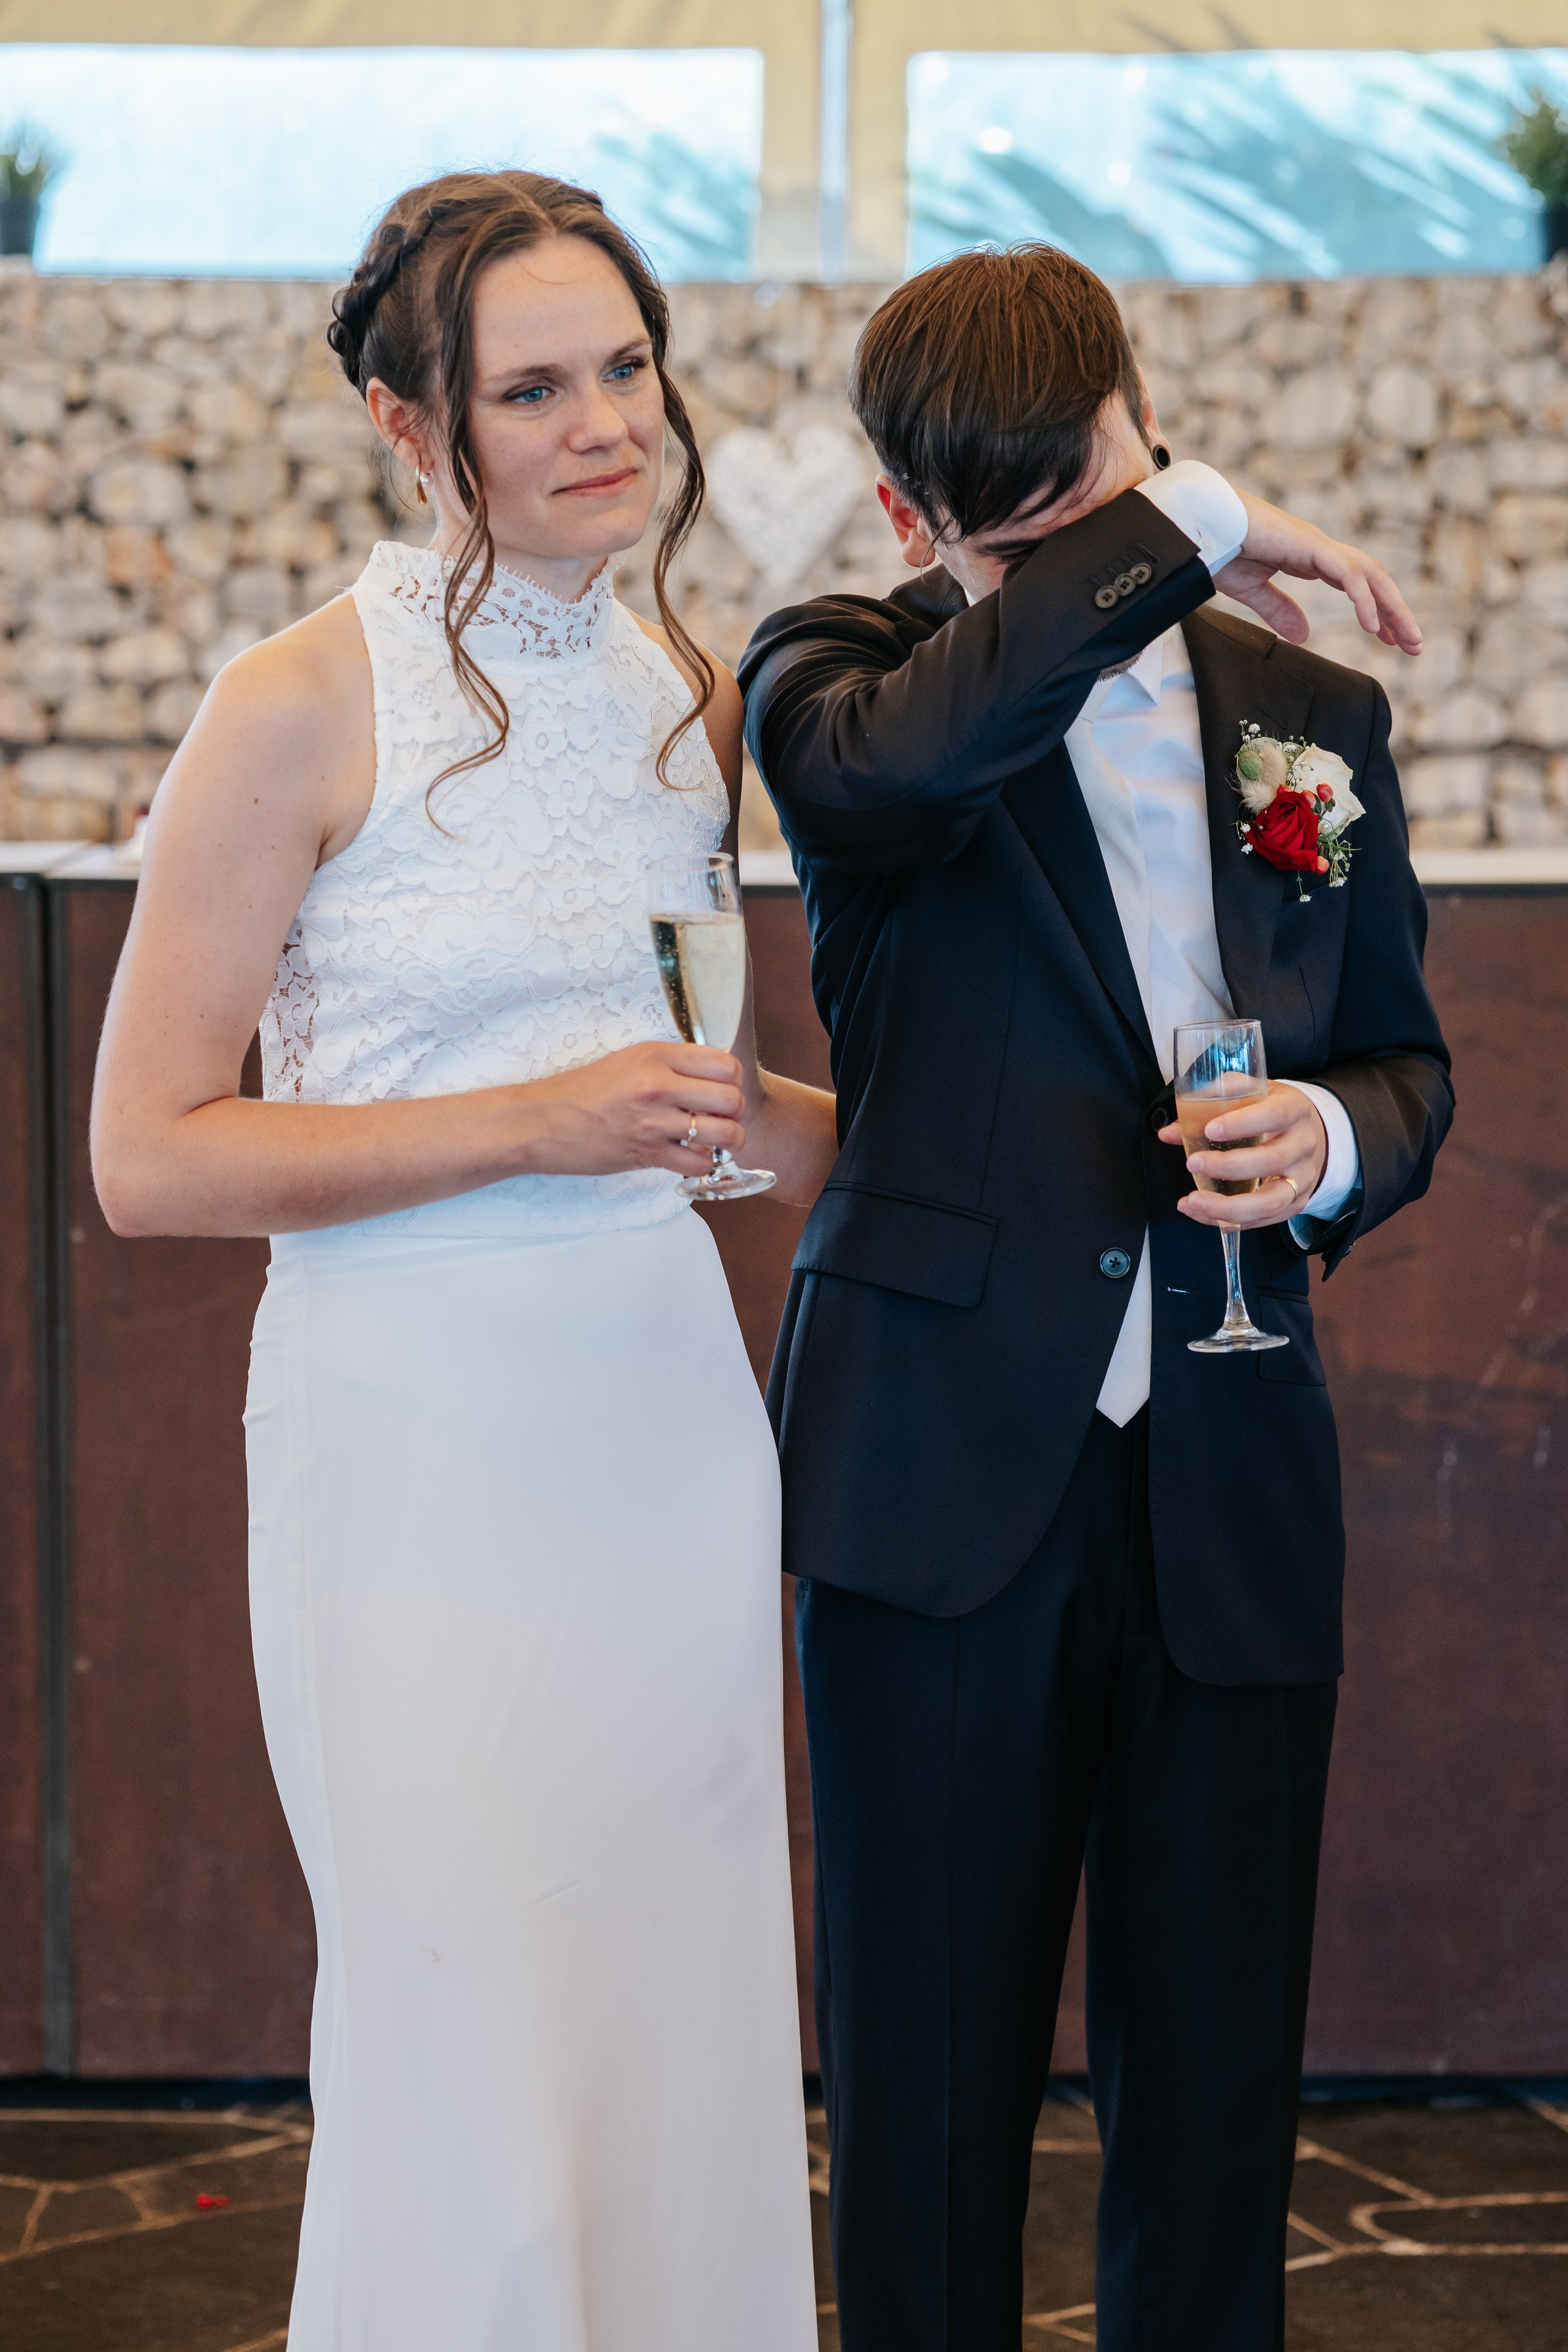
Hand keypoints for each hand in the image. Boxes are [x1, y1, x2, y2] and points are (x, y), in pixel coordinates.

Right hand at [518, 1041, 745, 1176]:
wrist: (538, 1122)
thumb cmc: (580, 1092)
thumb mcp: (626, 1061)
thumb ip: (668, 1065)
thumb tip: (708, 1077)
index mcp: (655, 1055)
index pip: (724, 1062)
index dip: (731, 1079)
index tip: (720, 1088)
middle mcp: (657, 1084)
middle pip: (732, 1098)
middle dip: (735, 1113)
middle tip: (721, 1118)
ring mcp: (652, 1121)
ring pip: (724, 1133)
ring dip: (728, 1141)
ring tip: (714, 1141)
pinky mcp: (645, 1153)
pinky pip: (698, 1163)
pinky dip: (702, 1164)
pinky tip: (689, 1157)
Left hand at [1157, 1082, 1326, 1229]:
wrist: (1313, 1133)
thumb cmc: (1271, 1112)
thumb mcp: (1250, 1095)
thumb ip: (1210, 1105)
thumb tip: (1169, 1132)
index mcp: (1295, 1110)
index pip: (1274, 1115)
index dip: (1242, 1124)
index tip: (1210, 1130)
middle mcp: (1304, 1145)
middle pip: (1272, 1160)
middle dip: (1228, 1166)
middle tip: (1192, 1164)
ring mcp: (1302, 1179)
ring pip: (1270, 1201)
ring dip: (1227, 1206)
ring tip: (1193, 1201)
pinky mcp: (1295, 1204)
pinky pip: (1262, 1220)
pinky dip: (1228, 1221)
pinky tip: (1201, 1213)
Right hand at [1215, 495, 1421, 654]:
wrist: (1199, 527)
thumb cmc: (1219, 550)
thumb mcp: (1253, 590)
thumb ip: (1278, 610)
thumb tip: (1303, 634)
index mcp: (1310, 558)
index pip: (1357, 584)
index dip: (1378, 612)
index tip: (1391, 639)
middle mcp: (1321, 550)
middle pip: (1373, 579)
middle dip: (1397, 612)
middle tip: (1414, 645)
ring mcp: (1317, 545)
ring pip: (1370, 575)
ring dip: (1392, 607)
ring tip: (1405, 639)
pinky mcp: (1309, 546)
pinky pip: (1347, 574)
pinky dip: (1363, 600)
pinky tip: (1373, 626)